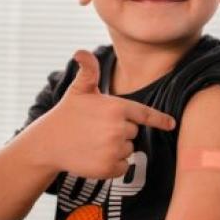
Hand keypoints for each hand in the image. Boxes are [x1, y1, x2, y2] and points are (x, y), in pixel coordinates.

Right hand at [40, 49, 175, 178]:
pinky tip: (95, 156)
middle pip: (134, 132)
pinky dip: (112, 165)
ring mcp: (113, 149)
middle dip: (120, 131)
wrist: (48, 143)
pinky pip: (122, 166)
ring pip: (128, 150)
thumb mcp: (79, 89)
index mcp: (116, 107)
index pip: (145, 114)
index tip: (171, 124)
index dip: (160, 119)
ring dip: (116, 148)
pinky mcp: (108, 167)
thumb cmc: (67, 113)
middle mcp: (118, 128)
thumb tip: (80, 52)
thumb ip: (88, 70)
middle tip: (98, 129)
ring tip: (94, 142)